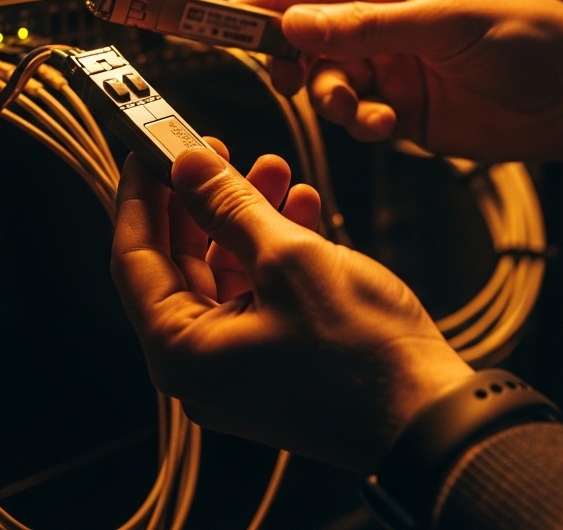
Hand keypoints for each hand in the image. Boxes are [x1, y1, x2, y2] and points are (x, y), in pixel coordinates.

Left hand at [111, 138, 472, 472]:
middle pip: (179, 264)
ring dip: (245, 218)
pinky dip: (274, 251)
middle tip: (215, 149)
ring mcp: (237, 368)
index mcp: (180, 352)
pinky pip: (258, 295)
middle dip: (201, 200)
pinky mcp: (275, 363)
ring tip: (275, 167)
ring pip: (224, 274)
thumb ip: (229, 206)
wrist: (429, 416)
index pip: (133, 258)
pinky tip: (301, 208)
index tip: (146, 146)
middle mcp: (199, 366)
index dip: (139, 194)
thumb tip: (185, 165)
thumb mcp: (288, 258)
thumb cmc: (360, 353)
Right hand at [232, 0, 562, 188]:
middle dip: (296, 60)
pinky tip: (387, 126)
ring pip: (328, 81)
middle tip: (290, 79)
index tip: (233, 23)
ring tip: (362, 110)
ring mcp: (392, 67)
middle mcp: (385, 20)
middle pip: (309, 35)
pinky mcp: (404, 112)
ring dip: (334, 98)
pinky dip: (361, 124)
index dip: (269, 0)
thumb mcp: (442, 23)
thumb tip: (296, 23)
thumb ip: (365, 27)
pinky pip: (358, 116)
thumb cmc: (527, 36)